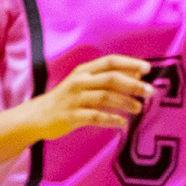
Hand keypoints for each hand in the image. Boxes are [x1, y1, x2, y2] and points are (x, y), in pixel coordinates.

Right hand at [31, 55, 152, 139]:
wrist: (35, 116)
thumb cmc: (65, 100)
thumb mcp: (81, 84)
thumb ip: (105, 80)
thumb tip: (136, 79)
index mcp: (82, 72)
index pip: (110, 62)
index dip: (130, 64)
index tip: (148, 70)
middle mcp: (78, 82)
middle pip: (111, 79)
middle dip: (133, 85)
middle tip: (150, 92)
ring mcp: (74, 99)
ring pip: (106, 97)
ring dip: (126, 102)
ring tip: (138, 108)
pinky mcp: (71, 116)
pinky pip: (96, 117)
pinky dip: (112, 120)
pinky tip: (122, 123)